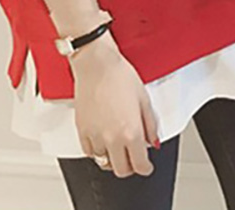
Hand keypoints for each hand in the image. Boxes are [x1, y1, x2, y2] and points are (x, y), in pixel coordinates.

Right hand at [71, 34, 160, 177]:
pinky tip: (103, 140)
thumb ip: (150, 124)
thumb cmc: (119, 75)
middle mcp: (112, 138)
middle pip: (121, 170)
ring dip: (112, 157)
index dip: (146, 168)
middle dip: (130, 166)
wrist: (97, 63)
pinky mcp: (82, 130)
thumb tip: (152, 140)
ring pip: (104, 162)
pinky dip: (97, 151)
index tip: (146, 165)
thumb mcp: (144, 98)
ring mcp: (95, 136)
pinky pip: (89, 152)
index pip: (140, 165)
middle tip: (133, 158)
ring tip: (117, 145)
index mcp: (130, 132)